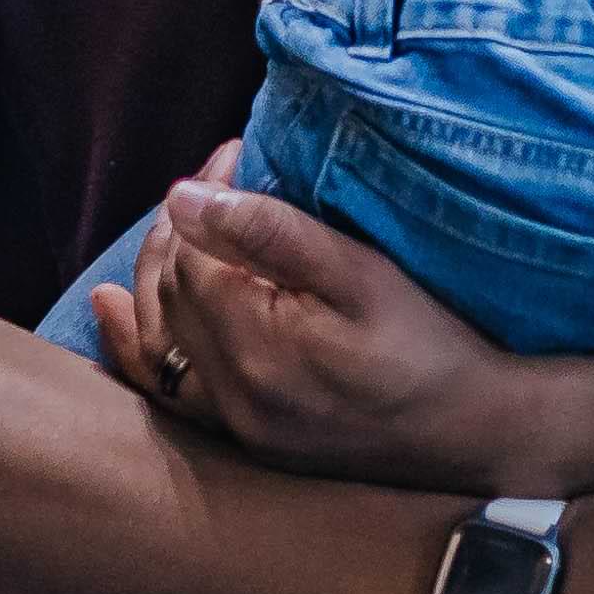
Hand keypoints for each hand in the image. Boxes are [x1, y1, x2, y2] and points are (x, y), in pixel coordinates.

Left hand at [90, 150, 552, 493]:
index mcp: (254, 347)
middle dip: (181, 226)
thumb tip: (181, 197)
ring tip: (172, 224)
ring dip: (156, 275)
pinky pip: (168, 391)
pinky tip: (112, 310)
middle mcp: (230, 394)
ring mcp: (235, 425)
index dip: (205, 195)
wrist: (481, 434)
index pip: (191, 252)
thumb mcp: (362, 276)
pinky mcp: (248, 440)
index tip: (238, 152)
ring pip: (158, 337)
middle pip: (168, 292)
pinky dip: (138, 347)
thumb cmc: (432, 345)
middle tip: (219, 176)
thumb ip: (271, 234)